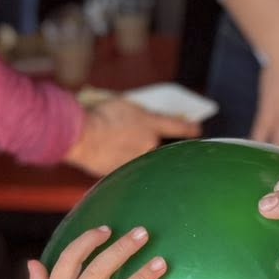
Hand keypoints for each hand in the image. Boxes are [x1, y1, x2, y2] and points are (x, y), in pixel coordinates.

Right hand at [63, 99, 199, 176]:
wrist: (82, 134)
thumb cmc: (99, 115)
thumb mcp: (123, 106)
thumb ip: (136, 117)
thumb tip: (139, 122)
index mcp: (149, 123)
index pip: (177, 126)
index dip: (188, 129)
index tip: (197, 131)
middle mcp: (148, 143)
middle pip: (158, 147)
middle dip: (148, 144)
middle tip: (132, 139)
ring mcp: (136, 160)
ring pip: (141, 160)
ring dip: (131, 154)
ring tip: (113, 146)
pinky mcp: (122, 173)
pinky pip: (126, 170)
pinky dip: (118, 164)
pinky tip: (104, 156)